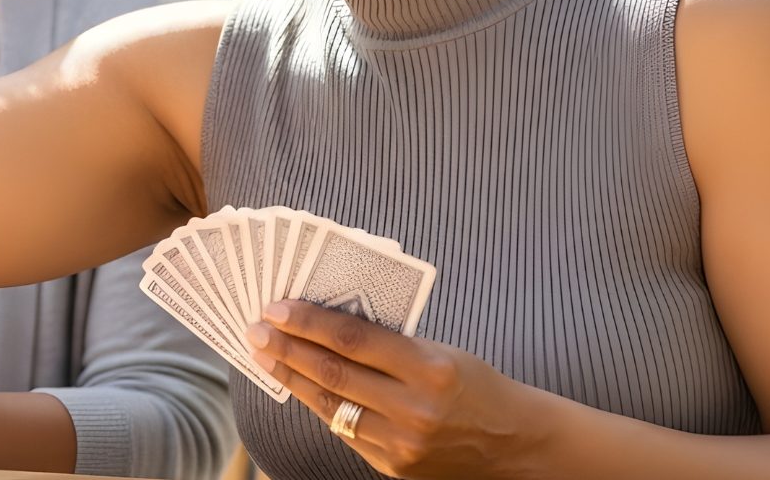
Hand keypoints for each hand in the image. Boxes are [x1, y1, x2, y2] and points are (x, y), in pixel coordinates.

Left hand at [247, 300, 550, 477]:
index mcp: (430, 368)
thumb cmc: (474, 384)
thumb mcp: (440, 351)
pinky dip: (319, 406)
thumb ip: (387, 343)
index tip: (276, 307)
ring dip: (291, 378)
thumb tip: (325, 324)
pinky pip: (346, 431)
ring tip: (265, 356)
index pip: (353, 339)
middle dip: (287, 348)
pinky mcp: (394, 467)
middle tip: (256, 329)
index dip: (309, 321)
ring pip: (331, 406)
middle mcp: (414, 409)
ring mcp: (402, 444)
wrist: (513, 444)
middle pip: (333, 373)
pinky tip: (298, 386)